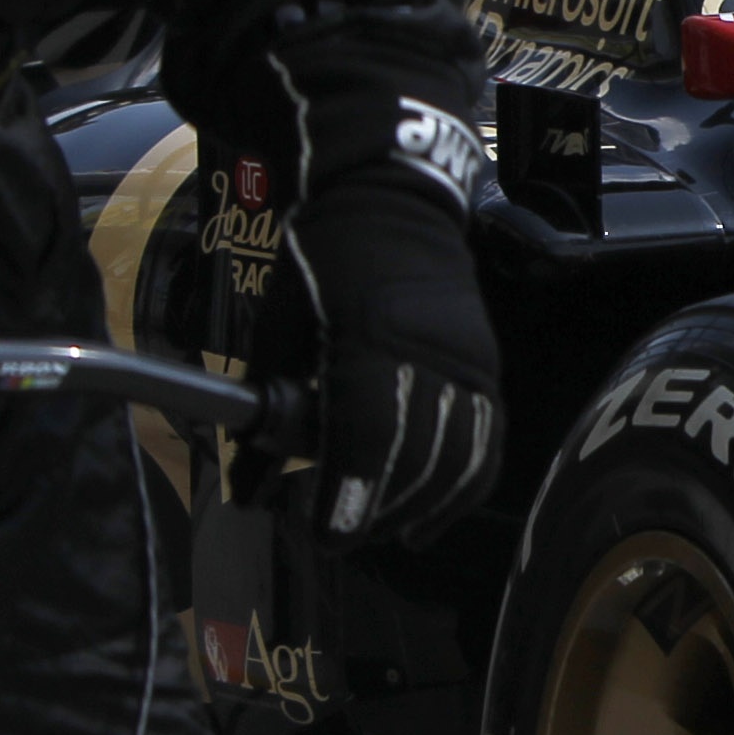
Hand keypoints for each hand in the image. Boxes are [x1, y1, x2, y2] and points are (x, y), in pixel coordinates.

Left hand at [273, 55, 503, 545]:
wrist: (390, 198)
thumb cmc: (318, 261)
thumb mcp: (279, 328)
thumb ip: (265, 408)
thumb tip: (245, 487)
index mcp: (370, 332)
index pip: (368, 433)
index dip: (349, 493)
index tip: (323, 533)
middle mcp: (430, 349)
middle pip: (415, 456)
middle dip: (378, 509)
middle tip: (341, 536)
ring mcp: (469, 358)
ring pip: (460, 457)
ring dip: (423, 507)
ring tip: (387, 534)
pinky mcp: (488, 365)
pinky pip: (487, 440)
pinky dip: (463, 487)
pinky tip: (432, 517)